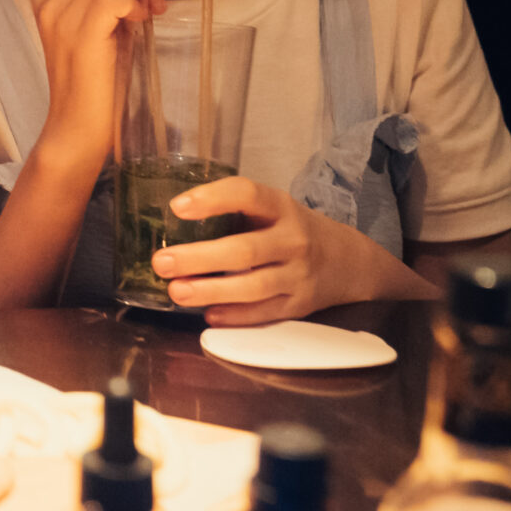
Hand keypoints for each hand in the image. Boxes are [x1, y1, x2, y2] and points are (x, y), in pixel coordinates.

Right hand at [29, 0, 170, 165]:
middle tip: (159, 0)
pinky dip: (136, 2)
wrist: (77, 127)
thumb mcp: (103, 31)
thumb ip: (111, 1)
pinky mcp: (80, 34)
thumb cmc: (95, 85)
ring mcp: (61, 16)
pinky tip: (141, 22)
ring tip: (152, 12)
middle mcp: (50, 1)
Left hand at [154, 177, 391, 324]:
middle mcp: (293, 240)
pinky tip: (209, 315)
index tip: (176, 207)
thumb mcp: (271, 209)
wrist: (348, 261)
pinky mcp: (300, 305)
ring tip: (177, 291)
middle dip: (200, 258)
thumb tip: (169, 221)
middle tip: (162, 262)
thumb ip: (231, 211)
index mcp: (280, 207)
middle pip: (245, 250)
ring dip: (212, 291)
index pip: (247, 195)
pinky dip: (236, 316)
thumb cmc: (289, 229)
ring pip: (254, 287)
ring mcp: (299, 276)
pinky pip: (266, 313)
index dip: (212, 199)